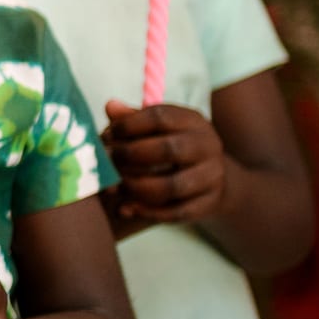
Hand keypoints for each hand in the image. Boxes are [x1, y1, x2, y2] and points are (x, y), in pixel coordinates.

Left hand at [102, 100, 230, 228]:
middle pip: (167, 150)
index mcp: (192, 121)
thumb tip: (110, 106)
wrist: (211, 178)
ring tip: (113, 189)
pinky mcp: (210, 203)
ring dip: (135, 188)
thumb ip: (131, 119)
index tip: (106, 135)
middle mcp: (207, 145)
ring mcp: (212, 175)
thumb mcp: (156, 129)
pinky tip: (126, 208)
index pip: (160, 117)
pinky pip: (177, 212)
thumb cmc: (171, 147)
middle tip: (106, 162)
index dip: (127, 126)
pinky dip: (148, 212)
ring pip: (171, 186)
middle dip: (129, 156)